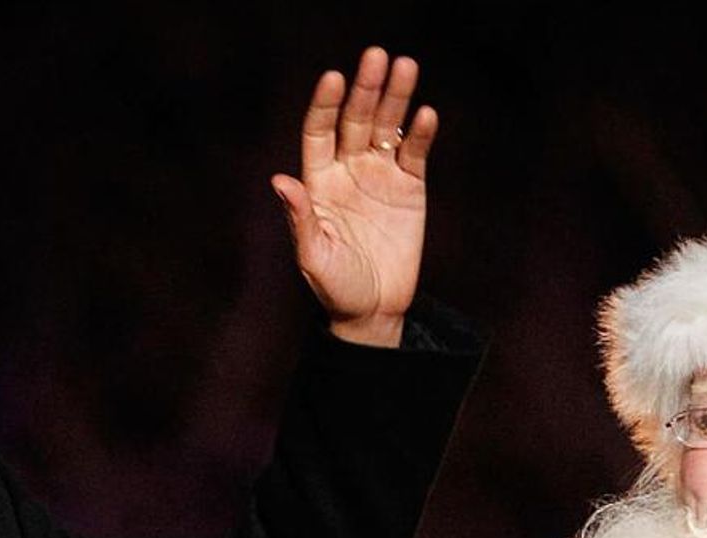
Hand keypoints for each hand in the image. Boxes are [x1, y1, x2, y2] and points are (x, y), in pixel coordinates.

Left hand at [272, 46, 438, 347]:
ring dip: (396, 98)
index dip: (325, 104)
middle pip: (356, 119)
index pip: (319, 131)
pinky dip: (421, 134)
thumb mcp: (314, 257)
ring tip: (406, 66)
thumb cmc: (335, 287)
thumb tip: (280, 181)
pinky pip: (415, 154)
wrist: (373, 312)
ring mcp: (380, 176)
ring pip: (388, 127)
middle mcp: (348, 170)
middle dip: (366, 88)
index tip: (333, 78)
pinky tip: (426, 114)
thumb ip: (300, 219)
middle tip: (376, 56)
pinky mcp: (410, 189)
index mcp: (318, 182)